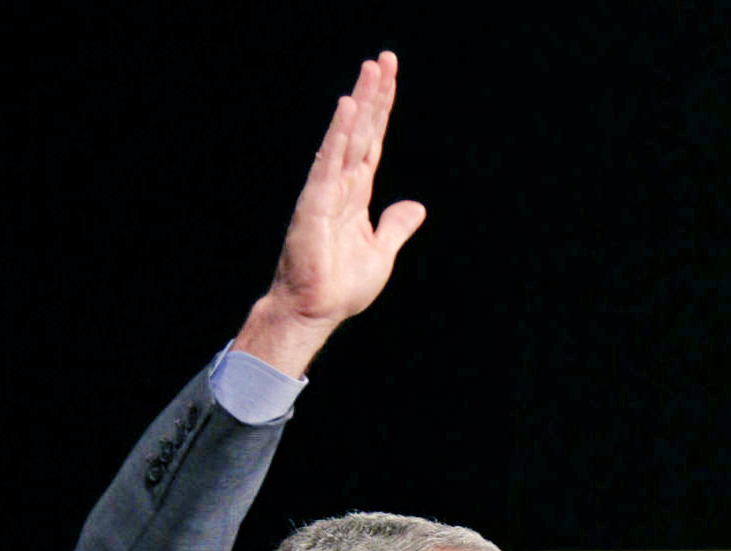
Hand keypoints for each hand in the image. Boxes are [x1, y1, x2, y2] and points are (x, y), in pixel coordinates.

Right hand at [233, 51, 426, 375]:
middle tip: (383, 59)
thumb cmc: (341, 285)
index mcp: (357, 193)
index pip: (373, 142)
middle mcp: (342, 184)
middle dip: (373, 94)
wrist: (316, 310)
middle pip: (362, 130)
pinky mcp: (315, 202)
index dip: (382, 111)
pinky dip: (339, 135)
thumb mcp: (381, 252)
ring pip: (347, 137)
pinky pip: (329, 161)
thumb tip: (416, 207)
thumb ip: (396, 226)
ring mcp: (327, 190)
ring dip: (359, 103)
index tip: (389, 78)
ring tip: (371, 70)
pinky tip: (348, 109)